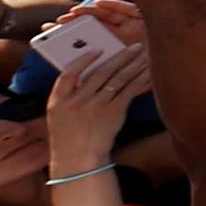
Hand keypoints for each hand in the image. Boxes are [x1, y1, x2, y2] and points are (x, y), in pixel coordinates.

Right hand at [44, 34, 150, 168]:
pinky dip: (140, 80)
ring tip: (145, 54)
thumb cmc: (70, 136)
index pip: (68, 73)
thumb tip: (90, 73)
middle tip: (134, 46)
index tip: (98, 50)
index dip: (83, 60)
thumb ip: (70, 95)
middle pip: (100, 72)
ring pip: (118, 79)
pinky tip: (148, 72)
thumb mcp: (59, 115)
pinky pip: (129, 91)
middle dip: (119, 57)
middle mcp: (77, 101)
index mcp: (57, 101)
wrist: (78, 159)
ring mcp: (96, 106)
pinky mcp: (114, 112)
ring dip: (133, 65)